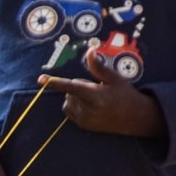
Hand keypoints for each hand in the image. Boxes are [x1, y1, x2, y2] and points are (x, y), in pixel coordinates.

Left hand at [39, 49, 166, 136]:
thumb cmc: (125, 95)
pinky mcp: (82, 125)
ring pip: (68, 100)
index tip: (41, 79)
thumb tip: (90, 50)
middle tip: (98, 90)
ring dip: (76, 96)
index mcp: (96, 96)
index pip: (72, 87)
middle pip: (70, 91)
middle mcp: (87, 110)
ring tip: (95, 99)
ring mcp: (84, 119)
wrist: (134, 118)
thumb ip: (99, 67)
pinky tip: (90, 106)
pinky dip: (75, 105)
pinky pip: (69, 110)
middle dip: (79, 86)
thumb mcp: (115, 79)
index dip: (55, 82)